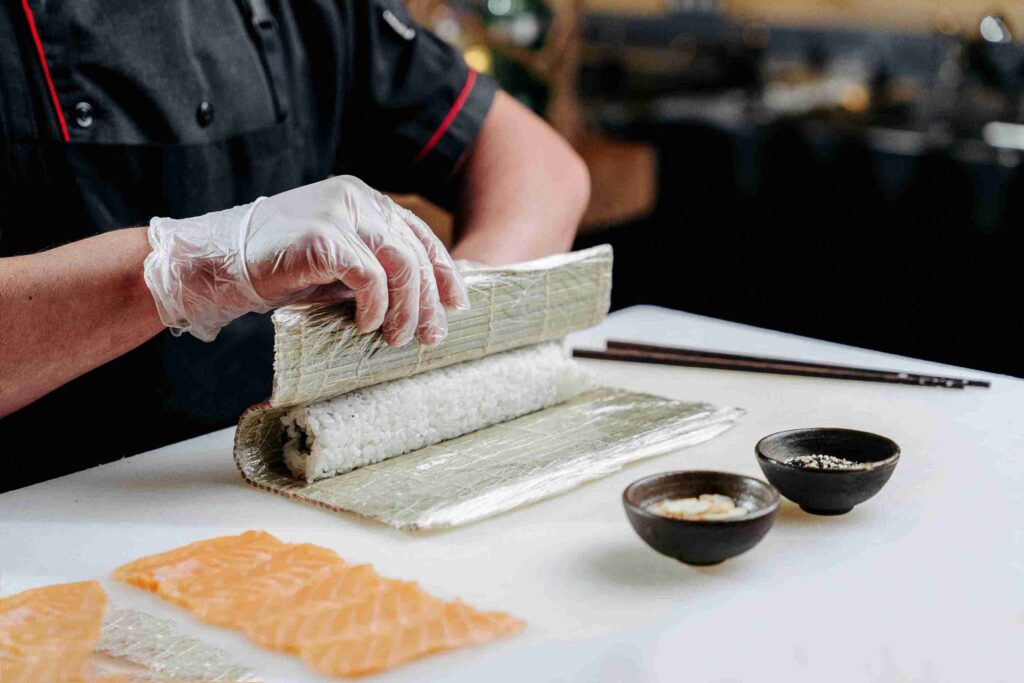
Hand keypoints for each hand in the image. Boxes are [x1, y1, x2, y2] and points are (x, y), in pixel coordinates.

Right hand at [143, 176, 467, 344]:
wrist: (215, 264)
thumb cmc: (275, 269)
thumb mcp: (335, 265)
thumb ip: (372, 268)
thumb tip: (420, 301)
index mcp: (360, 199)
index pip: (417, 232)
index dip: (443, 270)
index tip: (455, 304)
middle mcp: (354, 198)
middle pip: (414, 250)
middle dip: (429, 299)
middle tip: (431, 336)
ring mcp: (337, 213)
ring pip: (399, 262)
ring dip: (407, 307)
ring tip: (398, 338)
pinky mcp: (321, 237)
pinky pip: (368, 276)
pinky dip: (375, 305)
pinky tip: (367, 324)